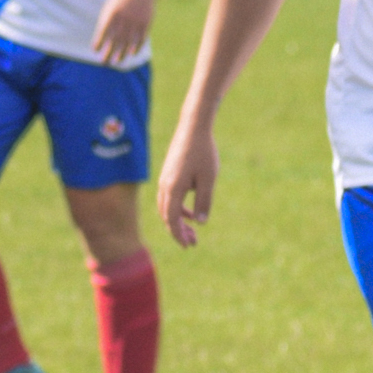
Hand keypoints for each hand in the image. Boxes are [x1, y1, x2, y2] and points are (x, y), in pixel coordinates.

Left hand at [91, 0, 156, 65]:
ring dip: (122, 53)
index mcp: (113, 13)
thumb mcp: (111, 7)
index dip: (99, 40)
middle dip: (109, 52)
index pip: (104, 30)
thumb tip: (101, 42)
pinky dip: (136, 47)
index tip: (95, 50)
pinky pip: (140, 39)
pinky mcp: (145, 24)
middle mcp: (124, 19)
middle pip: (115, 39)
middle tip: (104, 63)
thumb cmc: (122, 1)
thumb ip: (105, 22)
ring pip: (128, 41)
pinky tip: (131, 54)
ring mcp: (135, 22)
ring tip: (117, 62)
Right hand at [156, 124, 217, 246]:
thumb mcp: (208, 180)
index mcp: (173, 188)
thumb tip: (200, 222)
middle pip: (166, 216)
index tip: (188, 246)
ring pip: (166, 208)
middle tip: (192, 244)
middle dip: (178, 232)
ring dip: (177, 221)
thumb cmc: (203, 152)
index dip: (178, 235)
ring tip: (192, 231)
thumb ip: (204, 202)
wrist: (193, 126)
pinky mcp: (168, 174)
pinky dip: (177, 209)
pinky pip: (168, 198)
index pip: (171, 219)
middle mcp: (165, 185)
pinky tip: (191, 213)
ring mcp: (164, 179)